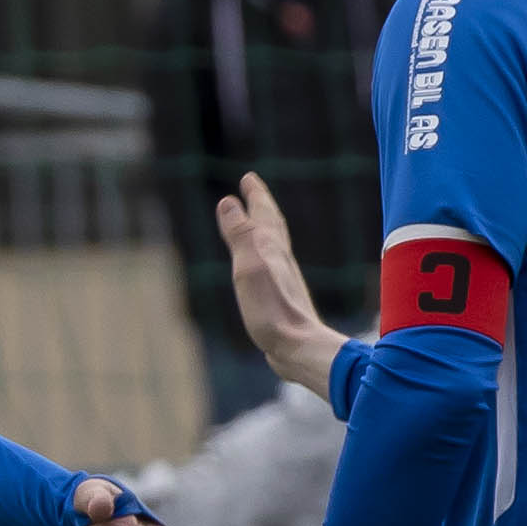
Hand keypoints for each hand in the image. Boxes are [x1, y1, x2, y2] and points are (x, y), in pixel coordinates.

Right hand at [217, 173, 348, 392]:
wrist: (298, 347)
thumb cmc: (272, 311)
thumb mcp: (248, 268)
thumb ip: (240, 235)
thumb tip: (228, 201)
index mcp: (271, 249)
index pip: (263, 214)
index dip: (256, 195)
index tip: (248, 178)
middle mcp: (280, 260)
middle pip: (272, 225)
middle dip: (261, 205)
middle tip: (252, 188)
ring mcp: (283, 279)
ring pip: (274, 244)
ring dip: (265, 227)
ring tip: (258, 222)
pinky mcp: (281, 298)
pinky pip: (271, 265)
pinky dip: (265, 254)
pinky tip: (265, 266)